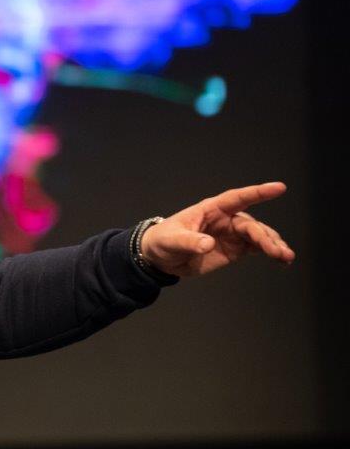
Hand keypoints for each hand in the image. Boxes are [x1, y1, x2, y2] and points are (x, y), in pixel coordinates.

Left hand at [139, 181, 294, 277]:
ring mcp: (232, 234)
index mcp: (211, 209)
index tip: (279, 188)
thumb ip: (189, 241)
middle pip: (251, 224)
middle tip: (277, 251)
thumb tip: (208, 244)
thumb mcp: (172, 240)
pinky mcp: (235, 249)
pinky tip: (283, 260)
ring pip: (259, 236)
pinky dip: (270, 252)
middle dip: (265, 237)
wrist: (161, 258)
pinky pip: (257, 248)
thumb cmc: (164, 240)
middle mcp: (226, 219)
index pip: (237, 198)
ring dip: (273, 245)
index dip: (258, 192)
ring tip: (286, 257)